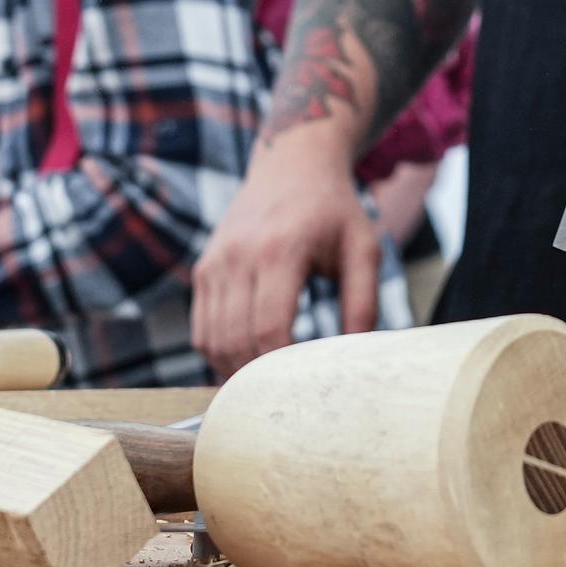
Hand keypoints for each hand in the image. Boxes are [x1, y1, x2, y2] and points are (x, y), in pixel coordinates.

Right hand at [193, 123, 375, 373]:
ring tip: (264, 390)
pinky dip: (219, 353)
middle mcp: (239, 256)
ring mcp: (215, 262)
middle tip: (285, 402)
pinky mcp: (204, 268)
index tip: (304, 388)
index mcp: (281, 250)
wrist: (291, 164)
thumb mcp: (364, 249)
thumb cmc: (333, 208)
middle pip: (236, 340)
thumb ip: (364, 303)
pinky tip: (246, 363)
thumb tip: (354, 357)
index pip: (269, 327)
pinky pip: (201, 327)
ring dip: (234, 371)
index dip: (281, 368)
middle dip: (257, 379)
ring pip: (211, 339)